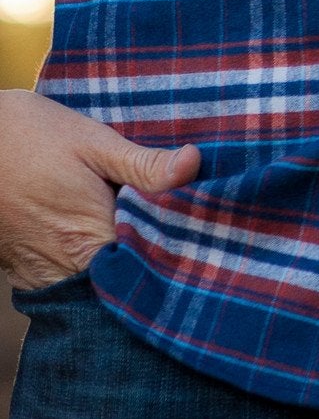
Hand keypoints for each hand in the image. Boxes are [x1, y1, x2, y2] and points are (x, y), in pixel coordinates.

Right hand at [0, 89, 201, 292]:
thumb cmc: (33, 137)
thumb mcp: (94, 143)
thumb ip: (144, 164)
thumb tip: (195, 165)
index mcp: (88, 239)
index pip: (144, 268)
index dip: (174, 257)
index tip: (199, 238)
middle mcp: (62, 266)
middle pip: (118, 279)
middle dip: (148, 261)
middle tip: (181, 234)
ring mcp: (36, 272)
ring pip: (90, 282)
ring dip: (115, 262)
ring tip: (143, 233)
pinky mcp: (19, 269)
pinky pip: (63, 278)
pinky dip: (86, 263)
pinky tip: (105, 236)